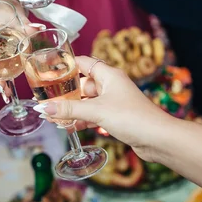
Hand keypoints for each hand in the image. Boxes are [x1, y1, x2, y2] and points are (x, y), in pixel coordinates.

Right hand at [33, 56, 173, 161]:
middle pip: (83, 84)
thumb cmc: (132, 117)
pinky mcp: (116, 117)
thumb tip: (43, 107)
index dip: (67, 65)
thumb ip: (69, 108)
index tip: (48, 70)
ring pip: (88, 101)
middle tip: (47, 101)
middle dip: (66, 93)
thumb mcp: (96, 110)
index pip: (84, 63)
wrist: (157, 139)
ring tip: (53, 117)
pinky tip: (69, 127)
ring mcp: (114, 101)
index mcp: (109, 75)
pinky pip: (94, 114)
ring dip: (73, 109)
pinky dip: (82, 119)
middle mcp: (112, 85)